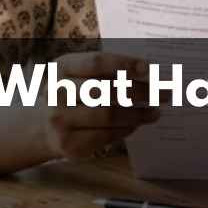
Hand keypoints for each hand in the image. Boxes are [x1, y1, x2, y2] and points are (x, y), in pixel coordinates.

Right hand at [30, 51, 158, 160]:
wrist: (42, 125)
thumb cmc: (75, 92)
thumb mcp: (81, 73)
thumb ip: (109, 71)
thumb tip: (152, 74)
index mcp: (63, 66)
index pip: (97, 63)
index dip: (126, 64)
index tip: (151, 69)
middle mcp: (57, 92)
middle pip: (106, 91)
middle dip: (141, 92)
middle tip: (166, 92)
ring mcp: (60, 120)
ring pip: (108, 115)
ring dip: (138, 114)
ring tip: (155, 111)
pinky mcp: (68, 144)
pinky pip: (105, 135)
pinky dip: (126, 129)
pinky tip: (136, 124)